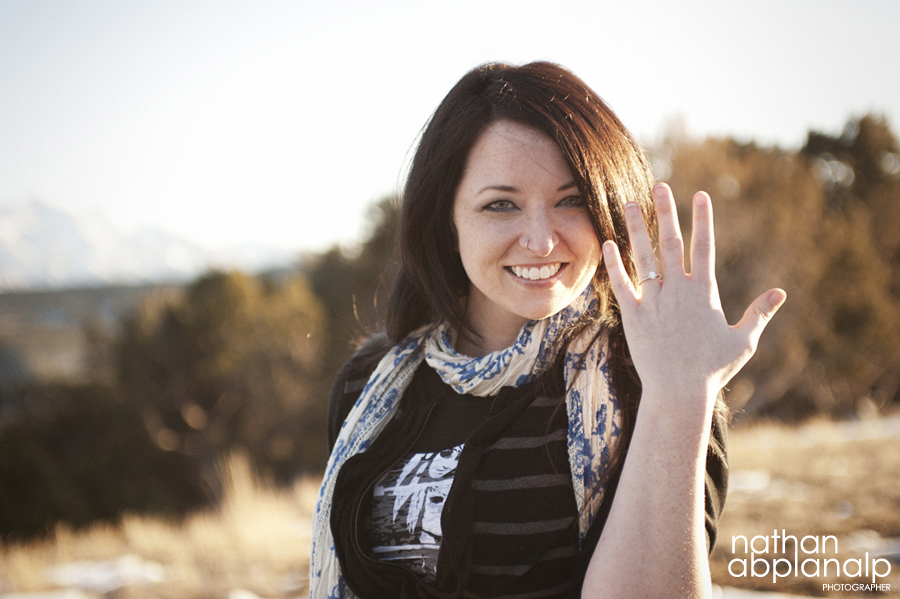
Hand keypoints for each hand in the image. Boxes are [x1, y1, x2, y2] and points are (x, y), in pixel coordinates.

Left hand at [601, 183, 785, 405]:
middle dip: (666, 212)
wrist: (679, 392)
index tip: (700, 195)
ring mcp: (654, 301)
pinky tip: (608, 242)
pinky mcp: (633, 315)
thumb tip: (780, 294)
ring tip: (630, 203)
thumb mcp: (743, 341)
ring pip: (644, 257)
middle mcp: (678, 290)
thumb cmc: (713, 370)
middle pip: (672, 243)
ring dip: (637, 228)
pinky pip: (622, 284)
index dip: (702, 219)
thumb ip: (758, 313)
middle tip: (660, 186)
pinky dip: (615, 263)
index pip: (704, 247)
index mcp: (704, 292)